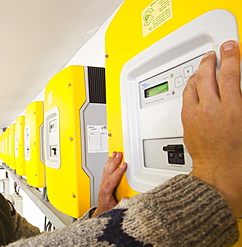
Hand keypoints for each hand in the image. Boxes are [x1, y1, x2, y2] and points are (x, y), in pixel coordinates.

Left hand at [91, 151, 126, 216]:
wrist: (101, 213)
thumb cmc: (108, 211)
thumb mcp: (116, 210)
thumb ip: (122, 204)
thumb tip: (128, 199)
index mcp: (105, 191)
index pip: (112, 179)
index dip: (118, 171)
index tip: (124, 165)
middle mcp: (103, 186)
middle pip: (108, 171)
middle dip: (114, 162)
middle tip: (119, 154)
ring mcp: (103, 183)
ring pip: (106, 169)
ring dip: (111, 161)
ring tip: (115, 153)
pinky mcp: (104, 182)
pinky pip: (106, 171)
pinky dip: (109, 163)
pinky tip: (110, 159)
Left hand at [182, 40, 241, 216]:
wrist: (218, 174)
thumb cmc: (237, 156)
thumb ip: (241, 103)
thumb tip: (238, 91)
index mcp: (232, 110)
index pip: (230, 74)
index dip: (230, 57)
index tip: (229, 47)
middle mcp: (210, 110)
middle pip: (206, 76)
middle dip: (209, 61)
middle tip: (212, 54)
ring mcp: (195, 116)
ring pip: (192, 86)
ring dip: (197, 74)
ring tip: (202, 68)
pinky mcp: (186, 123)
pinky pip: (185, 99)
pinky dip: (190, 89)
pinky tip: (193, 87)